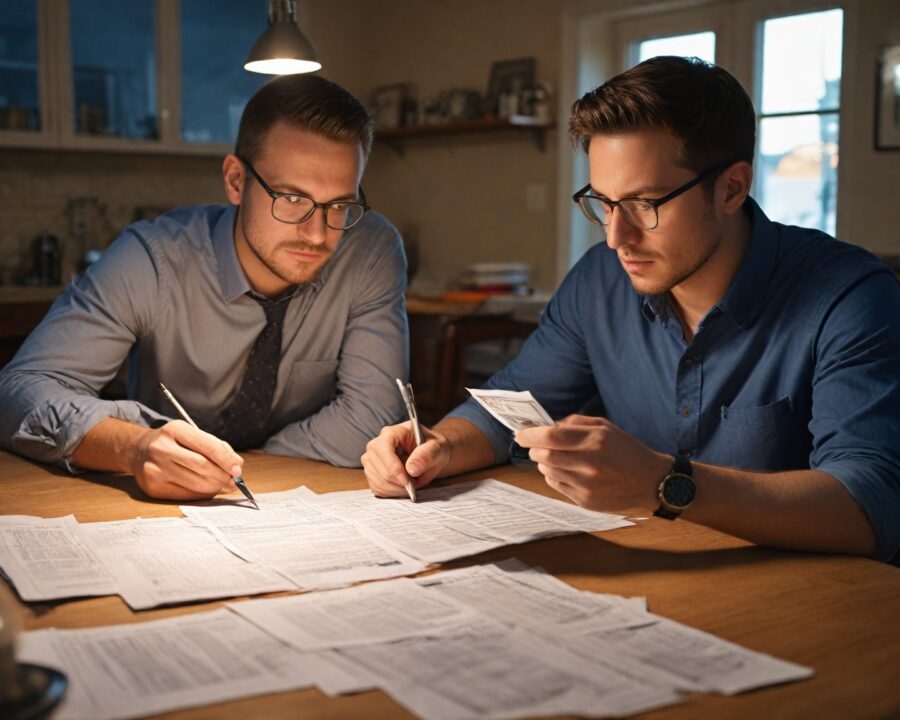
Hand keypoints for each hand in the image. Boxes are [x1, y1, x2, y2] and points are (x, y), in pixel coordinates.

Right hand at [130, 420, 243, 500]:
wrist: (138, 451)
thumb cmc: (173, 442)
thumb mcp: (191, 434)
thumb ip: (216, 447)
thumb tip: (237, 466)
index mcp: (175, 430)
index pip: (208, 447)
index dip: (226, 460)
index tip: (238, 469)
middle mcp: (161, 448)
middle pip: (203, 467)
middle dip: (223, 476)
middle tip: (233, 481)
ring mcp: (154, 469)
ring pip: (196, 484)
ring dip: (215, 486)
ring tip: (221, 484)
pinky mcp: (153, 488)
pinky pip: (186, 495)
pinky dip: (201, 494)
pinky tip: (205, 489)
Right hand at [361, 421, 451, 497]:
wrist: (431, 456)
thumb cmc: (433, 449)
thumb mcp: (437, 449)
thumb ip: (426, 456)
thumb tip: (412, 469)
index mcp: (394, 432)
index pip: (384, 447)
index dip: (393, 466)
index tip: (406, 481)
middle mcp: (378, 444)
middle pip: (377, 465)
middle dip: (396, 481)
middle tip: (414, 484)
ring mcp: (372, 458)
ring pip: (376, 478)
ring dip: (395, 488)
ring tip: (411, 485)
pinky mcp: (372, 472)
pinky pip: (376, 487)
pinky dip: (391, 492)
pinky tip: (403, 488)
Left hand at [515, 415, 669, 511]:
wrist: (651, 482)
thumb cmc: (627, 451)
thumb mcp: (606, 427)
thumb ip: (575, 423)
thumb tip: (548, 425)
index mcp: (595, 440)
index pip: (551, 436)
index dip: (530, 434)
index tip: (520, 434)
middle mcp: (589, 463)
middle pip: (545, 455)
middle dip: (534, 449)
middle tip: (534, 446)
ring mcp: (587, 485)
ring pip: (548, 471)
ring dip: (543, 462)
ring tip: (553, 458)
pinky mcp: (586, 501)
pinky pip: (557, 486)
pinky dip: (553, 476)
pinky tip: (565, 471)